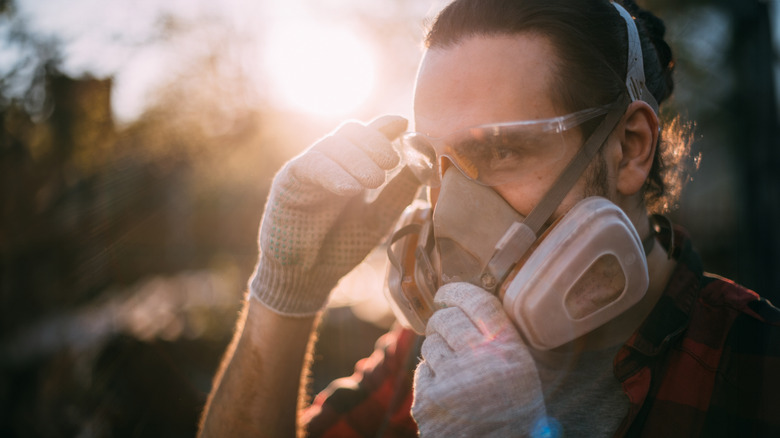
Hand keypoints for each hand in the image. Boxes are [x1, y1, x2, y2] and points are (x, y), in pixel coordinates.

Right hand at [250, 116, 419, 315]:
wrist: (307, 278)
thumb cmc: (341, 246)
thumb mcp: (379, 217)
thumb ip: (398, 191)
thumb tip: (425, 165)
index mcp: (352, 168)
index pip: (368, 136)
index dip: (385, 126)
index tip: (404, 124)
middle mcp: (330, 163)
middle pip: (351, 132)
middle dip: (374, 141)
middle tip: (392, 162)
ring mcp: (309, 170)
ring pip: (333, 145)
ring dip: (357, 159)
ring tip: (375, 180)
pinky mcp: (288, 181)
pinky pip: (311, 165)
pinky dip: (333, 173)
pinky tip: (350, 188)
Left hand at [412, 282, 548, 436]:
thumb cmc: (513, 415)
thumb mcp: (522, 373)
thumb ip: (501, 340)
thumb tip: (467, 304)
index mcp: (509, 355)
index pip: (479, 304)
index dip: (459, 292)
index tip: (447, 292)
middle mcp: (480, 364)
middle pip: (448, 319)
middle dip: (443, 321)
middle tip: (447, 329)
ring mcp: (450, 383)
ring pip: (431, 343)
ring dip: (438, 350)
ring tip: (454, 369)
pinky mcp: (427, 401)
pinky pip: (422, 370)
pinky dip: (430, 376)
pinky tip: (446, 390)